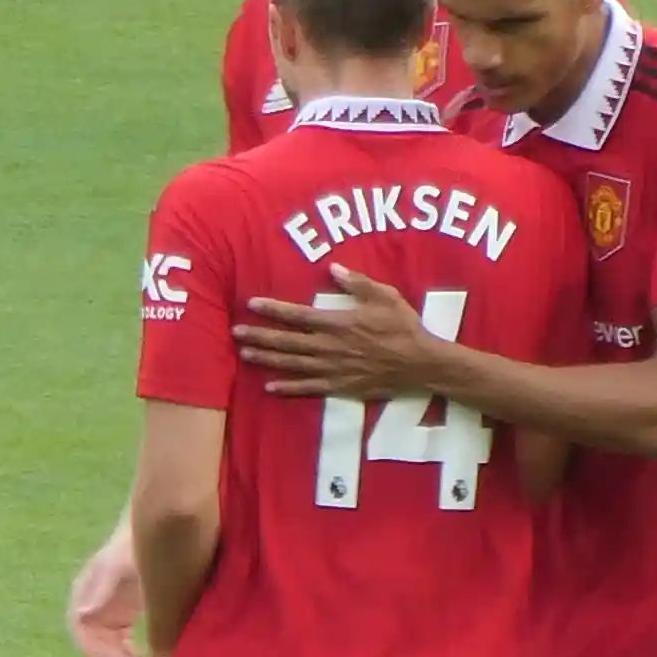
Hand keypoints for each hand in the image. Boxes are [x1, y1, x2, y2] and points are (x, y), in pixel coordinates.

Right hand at [67, 526, 142, 656]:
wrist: (154, 534)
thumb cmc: (133, 546)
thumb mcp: (117, 565)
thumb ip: (101, 587)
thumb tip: (82, 614)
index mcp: (84, 591)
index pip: (78, 625)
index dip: (89, 645)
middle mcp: (92, 604)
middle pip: (91, 639)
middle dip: (106, 655)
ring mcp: (108, 612)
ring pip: (105, 644)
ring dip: (116, 656)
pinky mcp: (123, 617)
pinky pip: (119, 642)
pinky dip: (127, 652)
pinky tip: (141, 655)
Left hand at [235, 263, 433, 396]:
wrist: (421, 364)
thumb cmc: (404, 326)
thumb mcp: (385, 296)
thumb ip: (357, 283)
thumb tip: (332, 268)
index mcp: (338, 323)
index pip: (298, 315)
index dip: (273, 309)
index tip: (252, 304)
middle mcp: (330, 347)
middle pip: (287, 341)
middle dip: (260, 335)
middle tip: (236, 332)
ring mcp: (333, 369)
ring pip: (293, 364)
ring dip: (267, 359)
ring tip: (245, 354)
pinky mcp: (340, 386)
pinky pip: (309, 389)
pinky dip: (289, 389)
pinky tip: (270, 387)